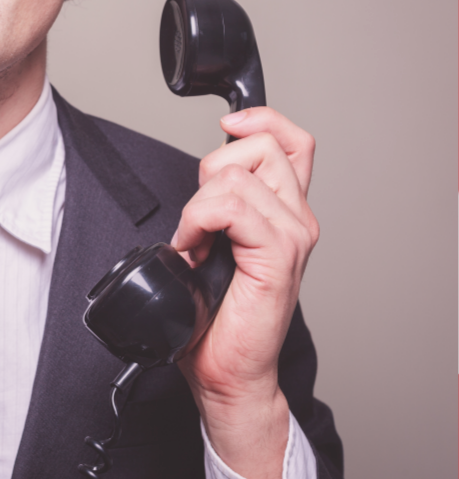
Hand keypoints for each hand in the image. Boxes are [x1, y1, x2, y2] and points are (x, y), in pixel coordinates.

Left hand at [172, 107, 318, 477]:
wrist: (225, 370)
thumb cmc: (217, 317)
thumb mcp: (213, 244)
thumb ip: (218, 207)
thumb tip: (199, 180)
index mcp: (286, 211)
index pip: (291, 140)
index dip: (260, 119)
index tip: (226, 126)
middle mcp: (297, 218)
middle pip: (257, 146)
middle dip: (210, 171)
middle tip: (197, 220)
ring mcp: (292, 236)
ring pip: (236, 176)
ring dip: (197, 207)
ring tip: (194, 244)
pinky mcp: (277, 256)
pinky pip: (229, 207)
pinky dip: (197, 223)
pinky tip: (192, 251)